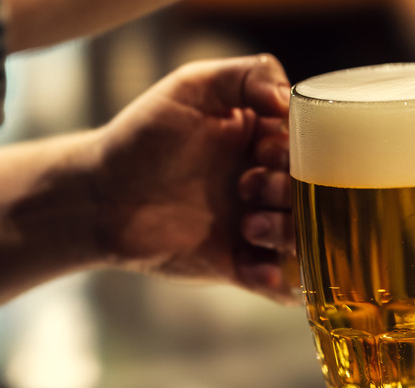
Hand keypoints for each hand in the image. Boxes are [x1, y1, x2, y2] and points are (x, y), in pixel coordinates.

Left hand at [94, 54, 296, 303]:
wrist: (98, 198)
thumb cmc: (143, 136)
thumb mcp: (193, 87)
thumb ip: (248, 75)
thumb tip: (290, 102)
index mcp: (267, 142)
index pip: (315, 150)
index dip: (301, 152)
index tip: (264, 151)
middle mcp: (269, 186)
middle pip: (316, 197)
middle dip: (292, 193)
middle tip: (248, 187)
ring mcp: (258, 227)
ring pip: (305, 240)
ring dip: (287, 234)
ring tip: (248, 227)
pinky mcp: (240, 266)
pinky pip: (278, 285)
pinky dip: (276, 282)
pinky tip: (253, 269)